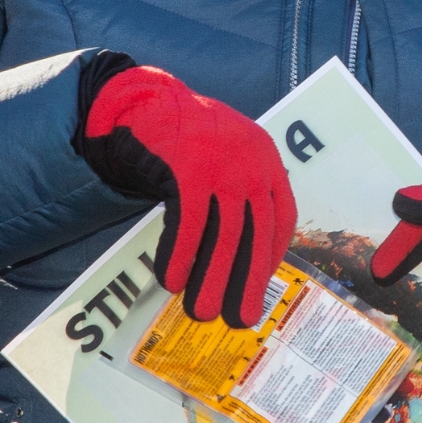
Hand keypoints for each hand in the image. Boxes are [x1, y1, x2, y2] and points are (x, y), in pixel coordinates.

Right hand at [77, 63, 295, 327]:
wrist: (141, 102)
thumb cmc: (183, 142)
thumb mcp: (222, 160)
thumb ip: (236, 196)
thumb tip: (237, 263)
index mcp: (266, 160)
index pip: (281, 218)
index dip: (271, 258)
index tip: (259, 290)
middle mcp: (251, 159)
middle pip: (255, 232)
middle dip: (246, 281)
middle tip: (237, 319)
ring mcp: (221, 160)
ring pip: (224, 232)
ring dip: (212, 277)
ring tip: (200, 311)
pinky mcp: (188, 164)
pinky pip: (188, 220)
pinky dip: (180, 254)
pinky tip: (171, 280)